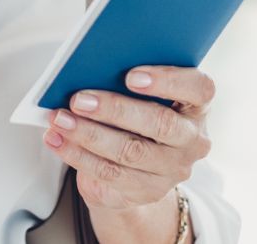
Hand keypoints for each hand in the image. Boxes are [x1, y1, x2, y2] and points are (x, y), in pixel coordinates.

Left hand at [43, 65, 214, 215]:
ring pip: (130, 152)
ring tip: (60, 119)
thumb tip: (92, 66)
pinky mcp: (147, 191)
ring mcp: (172, 170)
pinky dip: (77, 154)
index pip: (199, 88)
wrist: (138, 167)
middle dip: (115, 110)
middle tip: (79, 99)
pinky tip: (57, 139)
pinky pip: (109, 174)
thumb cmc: (138, 112)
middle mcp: (192, 139)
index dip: (167, 80)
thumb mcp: (143, 93)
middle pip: (160, 123)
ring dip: (89, 134)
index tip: (130, 76)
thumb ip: (131, 79)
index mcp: (197, 105)